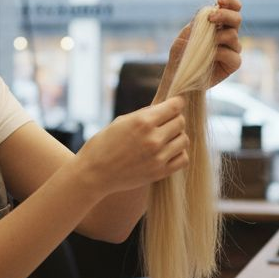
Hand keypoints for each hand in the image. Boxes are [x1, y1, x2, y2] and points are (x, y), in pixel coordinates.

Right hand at [74, 97, 188, 193]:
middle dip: (174, 120)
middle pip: (181, 122)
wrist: (93, 174)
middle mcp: (153, 138)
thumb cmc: (103, 144)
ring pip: (184, 140)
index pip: (175, 106)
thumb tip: (164, 108)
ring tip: (166, 138)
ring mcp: (158, 157)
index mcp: (143, 122)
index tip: (175, 105)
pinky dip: (178, 154)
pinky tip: (168, 152)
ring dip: (177, 137)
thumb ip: (145, 114)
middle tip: (165, 123)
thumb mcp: (121, 121)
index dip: (176, 103)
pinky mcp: (160, 173)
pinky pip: (183, 159)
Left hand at [164, 0, 242, 90]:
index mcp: (219, 24)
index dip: (231, 1)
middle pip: (237, 19)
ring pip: (233, 36)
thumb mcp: (185, 35)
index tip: (219, 0)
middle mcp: (228, 35)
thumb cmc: (181, 55)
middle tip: (211, 18)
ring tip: (204, 44)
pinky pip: (233, 54)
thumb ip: (198, 24)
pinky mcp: (232, 64)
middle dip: (225, 15)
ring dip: (218, 36)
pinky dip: (220, 53)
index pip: (233, 8)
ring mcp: (232, 49)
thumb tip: (210, 13)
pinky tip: (210, 56)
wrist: (178, 76)